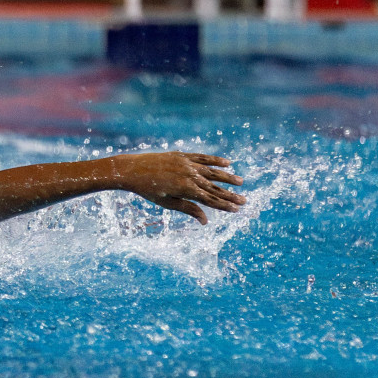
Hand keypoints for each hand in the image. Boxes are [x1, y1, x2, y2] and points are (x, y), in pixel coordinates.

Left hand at [115, 151, 245, 223]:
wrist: (132, 170)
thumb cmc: (149, 190)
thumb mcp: (168, 203)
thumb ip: (188, 209)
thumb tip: (206, 221)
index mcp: (186, 189)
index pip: (210, 199)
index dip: (224, 205)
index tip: (236, 210)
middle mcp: (189, 175)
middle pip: (214, 187)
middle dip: (230, 195)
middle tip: (244, 201)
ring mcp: (187, 164)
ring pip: (212, 171)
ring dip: (227, 177)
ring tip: (240, 183)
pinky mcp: (182, 155)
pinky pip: (202, 157)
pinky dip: (215, 160)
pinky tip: (227, 163)